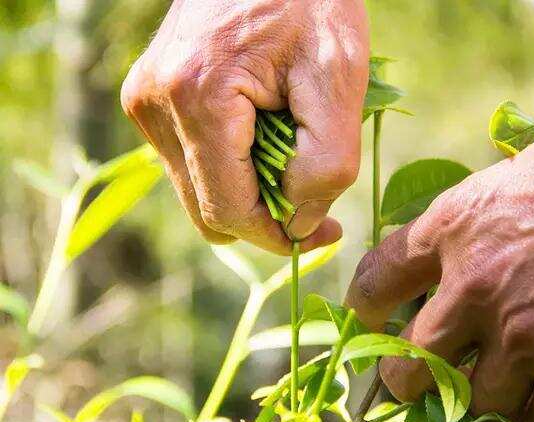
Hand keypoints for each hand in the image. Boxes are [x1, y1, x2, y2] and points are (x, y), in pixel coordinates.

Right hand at [120, 0, 368, 253]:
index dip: (277, 238)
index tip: (322, 233)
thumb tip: (299, 224)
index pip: (227, 211)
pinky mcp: (152, 97)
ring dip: (249, 188)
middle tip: (314, 197)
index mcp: (196, 100)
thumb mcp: (339, 78)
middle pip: (208, 208)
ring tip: (289, 146)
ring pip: (199, 188)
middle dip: (264, 216)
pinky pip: (193, 160)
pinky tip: (264, 132)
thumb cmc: (312, 0)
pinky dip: (231, 165)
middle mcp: (155, 105)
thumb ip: (326, 165)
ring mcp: (147, 101)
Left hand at [346, 102, 533, 421]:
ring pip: (468, 400)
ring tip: (488, 387)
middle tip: (414, 380)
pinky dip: (532, 414)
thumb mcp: (512, 181)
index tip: (369, 322)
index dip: (365, 309)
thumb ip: (471, 228)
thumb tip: (444, 258)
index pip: (377, 279)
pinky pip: (531, 419)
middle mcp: (474, 284)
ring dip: (475, 398)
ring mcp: (521, 334)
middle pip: (409, 361)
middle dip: (406, 377)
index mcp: (452, 227)